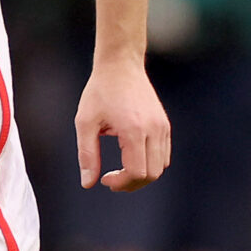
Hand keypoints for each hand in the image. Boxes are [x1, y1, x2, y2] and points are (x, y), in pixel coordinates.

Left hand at [75, 58, 170, 191]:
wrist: (120, 65)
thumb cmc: (99, 92)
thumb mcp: (85, 123)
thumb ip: (87, 155)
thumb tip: (88, 184)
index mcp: (134, 130)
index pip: (137, 172)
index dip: (121, 183)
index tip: (105, 179)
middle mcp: (154, 130)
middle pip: (152, 174)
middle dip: (131, 183)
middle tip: (112, 179)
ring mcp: (162, 127)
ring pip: (160, 166)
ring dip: (141, 174)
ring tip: (120, 170)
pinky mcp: (164, 124)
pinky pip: (163, 155)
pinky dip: (150, 163)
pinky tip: (131, 157)